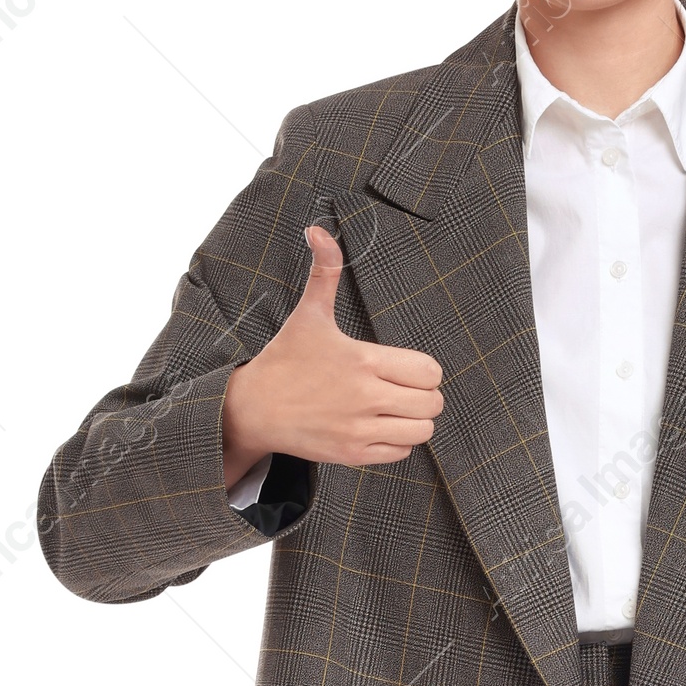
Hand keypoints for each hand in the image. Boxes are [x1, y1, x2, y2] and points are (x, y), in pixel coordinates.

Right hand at [221, 227, 443, 481]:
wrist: (253, 409)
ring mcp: (360, 430)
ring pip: (422, 432)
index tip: (407, 368)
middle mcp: (366, 399)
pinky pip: (401, 453)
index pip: (429, 372)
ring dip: (415, 421)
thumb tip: (318, 231)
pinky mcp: (352, 454)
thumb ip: (324, 271)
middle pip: (432, 403)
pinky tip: (380, 427)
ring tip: (397, 409)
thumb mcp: (308, 314)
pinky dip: (397, 442)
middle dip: (424, 395)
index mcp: (363, 362)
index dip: (425, 370)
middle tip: (405, 389)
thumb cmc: (284, 360)